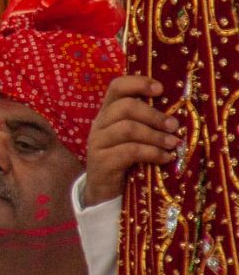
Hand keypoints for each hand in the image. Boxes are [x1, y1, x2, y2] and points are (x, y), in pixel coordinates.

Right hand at [83, 76, 178, 206]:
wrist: (104, 191)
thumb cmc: (126, 160)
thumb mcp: (134, 137)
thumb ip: (146, 122)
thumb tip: (177, 113)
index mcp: (108, 112)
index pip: (117, 87)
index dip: (138, 83)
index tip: (160, 89)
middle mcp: (99, 124)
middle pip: (124, 107)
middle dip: (154, 115)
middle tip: (174, 125)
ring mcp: (97, 143)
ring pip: (128, 129)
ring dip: (156, 136)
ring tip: (173, 144)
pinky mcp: (101, 162)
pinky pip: (129, 151)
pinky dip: (151, 153)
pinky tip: (164, 158)